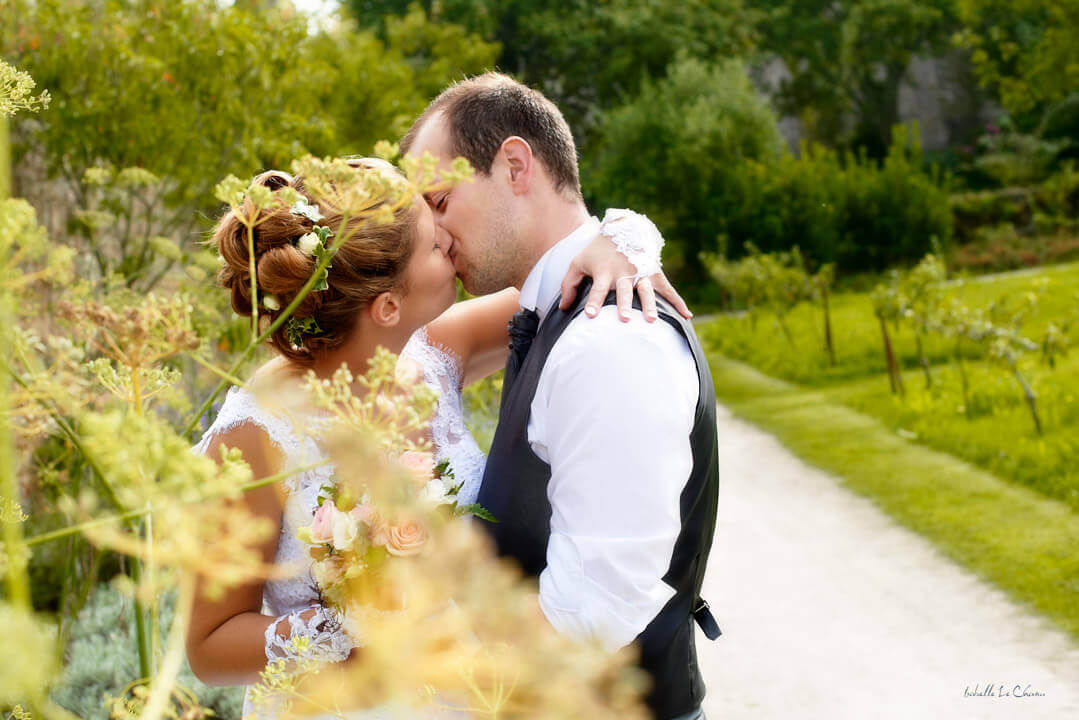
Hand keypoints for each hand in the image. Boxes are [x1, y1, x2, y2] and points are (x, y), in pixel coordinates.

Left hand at [559, 232, 691, 322]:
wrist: (622, 229)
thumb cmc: (597, 251)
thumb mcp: (578, 262)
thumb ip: (568, 284)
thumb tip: (564, 308)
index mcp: (604, 272)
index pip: (596, 290)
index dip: (593, 302)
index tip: (590, 315)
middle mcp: (623, 273)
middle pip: (624, 291)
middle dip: (624, 305)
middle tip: (625, 319)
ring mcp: (640, 273)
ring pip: (646, 292)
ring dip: (650, 305)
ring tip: (652, 320)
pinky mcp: (654, 274)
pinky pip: (667, 290)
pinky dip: (678, 302)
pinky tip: (686, 316)